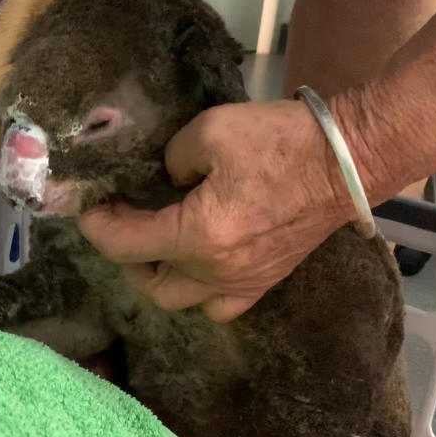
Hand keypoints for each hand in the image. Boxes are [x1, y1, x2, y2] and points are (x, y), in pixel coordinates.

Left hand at [78, 100, 354, 321]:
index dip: (96, 225)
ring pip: (181, 300)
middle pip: (148, 283)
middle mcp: (216, 272)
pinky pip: (218, 305)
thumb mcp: (208, 131)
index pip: (125, 245)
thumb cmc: (278, 141)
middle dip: (123, 254)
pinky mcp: (265, 282)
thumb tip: (163, 179)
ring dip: (157, 274)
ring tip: (153, 241)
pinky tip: (194, 262)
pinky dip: (197, 290)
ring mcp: (243, 284)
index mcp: (197, 236)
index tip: (88, 205)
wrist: (347, 161)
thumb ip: (169, 159)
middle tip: (122, 219)